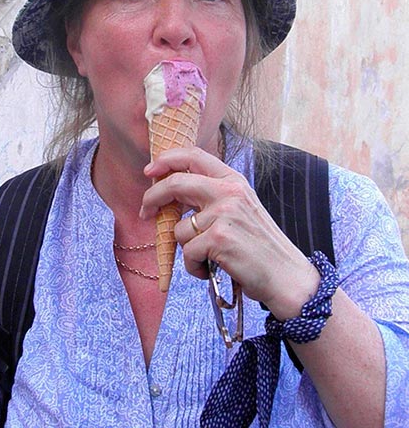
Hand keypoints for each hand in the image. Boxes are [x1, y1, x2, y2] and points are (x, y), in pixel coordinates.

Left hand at [140, 146, 319, 319]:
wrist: (286, 275)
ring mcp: (224, 214)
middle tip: (145, 212)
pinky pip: (187, 253)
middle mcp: (229, 191)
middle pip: (176, 183)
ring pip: (179, 228)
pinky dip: (194, 267)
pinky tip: (212, 270)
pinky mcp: (219, 238)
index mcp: (233, 180)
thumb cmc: (259, 245)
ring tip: (208, 258)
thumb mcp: (241, 207)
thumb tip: (172, 193)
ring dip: (187, 249)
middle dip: (153, 197)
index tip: (150, 170)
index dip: (166, 160)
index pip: (193, 156)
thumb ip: (212, 196)